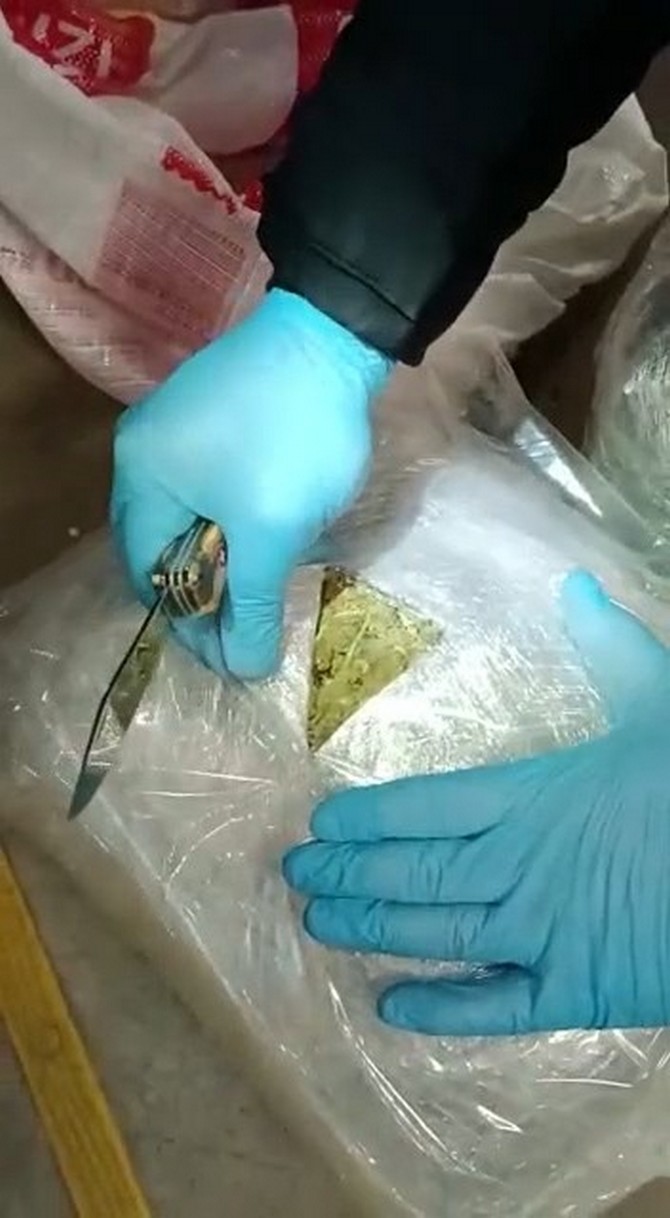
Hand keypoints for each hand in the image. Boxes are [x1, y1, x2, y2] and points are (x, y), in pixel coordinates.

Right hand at [112, 290, 390, 678]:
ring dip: (221, 561)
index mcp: (141, 478)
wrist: (335, 334)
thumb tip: (243, 671)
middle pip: (163, 549)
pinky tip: (265, 541)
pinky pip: (212, 488)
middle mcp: (145, 452)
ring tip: (258, 596)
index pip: (151, 575)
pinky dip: (235, 524)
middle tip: (244, 635)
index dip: (190, 627)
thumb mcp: (272, 532)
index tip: (233, 662)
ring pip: (190, 519)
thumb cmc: (292, 439)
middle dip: (203, 597)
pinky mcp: (217, 416)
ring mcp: (179, 428)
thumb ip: (252, 605)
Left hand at [284, 572, 669, 1035]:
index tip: (320, 820)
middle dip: (345, 871)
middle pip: (410, 868)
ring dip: (369, 927)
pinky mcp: (572, 991)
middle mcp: (515, 863)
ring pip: (433, 930)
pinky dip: (439, 1009)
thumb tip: (575, 587)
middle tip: (292, 874)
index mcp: (529, 793)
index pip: (421, 804)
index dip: (365, 815)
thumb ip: (609, 646)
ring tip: (316, 923)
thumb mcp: (660, 697)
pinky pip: (492, 1006)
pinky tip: (387, 1007)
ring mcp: (538, 932)